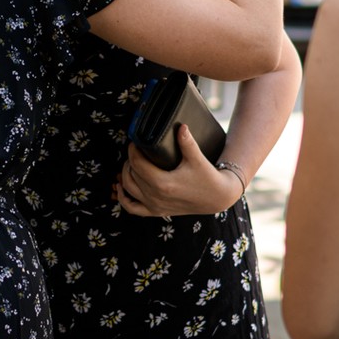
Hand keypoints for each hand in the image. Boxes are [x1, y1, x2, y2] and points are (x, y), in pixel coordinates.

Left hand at [115, 126, 243, 217]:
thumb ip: (187, 143)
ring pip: (128, 189)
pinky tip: (121, 187)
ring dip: (125, 175)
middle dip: (130, 160)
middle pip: (131, 175)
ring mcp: (155, 206)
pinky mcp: (156, 212)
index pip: (137, 163)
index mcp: (163, 184)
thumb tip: (181, 126)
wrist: (217, 198)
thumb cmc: (207, 177)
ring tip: (130, 163)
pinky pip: (132, 208)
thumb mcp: (197, 159)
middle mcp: (156, 197)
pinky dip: (123, 198)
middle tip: (135, 150)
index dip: (132, 150)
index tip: (134, 141)